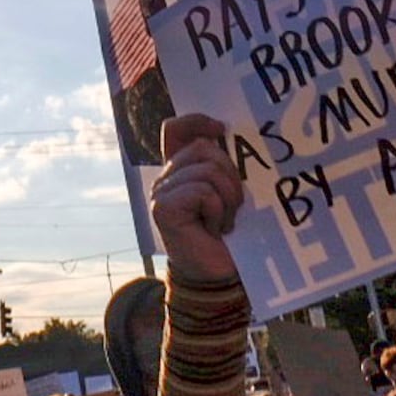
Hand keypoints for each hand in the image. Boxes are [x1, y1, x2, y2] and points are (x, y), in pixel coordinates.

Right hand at [150, 115, 241, 281]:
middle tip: (233, 206)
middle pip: (203, 149)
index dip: (196, 121)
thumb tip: (229, 136)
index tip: (222, 130)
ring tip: (224, 220)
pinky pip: (203, 192)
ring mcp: (161, 193)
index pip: (176, 129)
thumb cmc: (227, 235)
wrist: (218, 275)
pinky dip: (218, 211)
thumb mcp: (229, 193)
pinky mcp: (163, 208)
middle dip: (230, 175)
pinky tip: (213, 229)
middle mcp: (166, 178)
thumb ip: (223, 166)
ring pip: (207, 170)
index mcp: (180, 170)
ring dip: (228, 198)